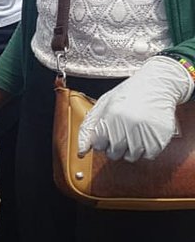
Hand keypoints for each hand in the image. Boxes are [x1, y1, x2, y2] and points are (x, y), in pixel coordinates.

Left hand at [78, 55, 193, 161]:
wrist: (157, 85)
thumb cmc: (128, 95)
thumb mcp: (102, 105)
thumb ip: (88, 128)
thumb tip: (81, 152)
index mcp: (112, 114)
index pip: (98, 145)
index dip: (101, 141)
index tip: (107, 133)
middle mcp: (129, 123)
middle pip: (114, 153)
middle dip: (114, 147)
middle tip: (120, 133)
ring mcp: (147, 130)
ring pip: (131, 157)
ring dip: (130, 150)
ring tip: (133, 133)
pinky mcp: (161, 136)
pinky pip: (149, 155)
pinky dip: (146, 149)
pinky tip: (145, 135)